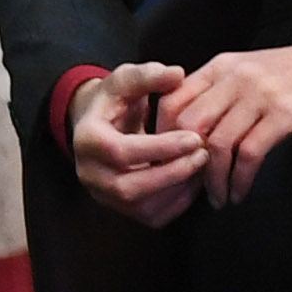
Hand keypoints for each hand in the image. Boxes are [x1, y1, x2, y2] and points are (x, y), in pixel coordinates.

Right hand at [69, 64, 209, 227]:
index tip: (194, 138)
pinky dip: (177, 203)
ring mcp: (103, 195)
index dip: (160, 148)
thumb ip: (149, 75)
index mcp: (87, 140)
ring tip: (202, 166)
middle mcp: (89, 174)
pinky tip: (194, 181)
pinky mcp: (121, 209)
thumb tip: (176, 75)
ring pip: (142, 208)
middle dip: (172, 173)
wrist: (99, 125)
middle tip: (203, 155)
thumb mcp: (126, 79)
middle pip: (130, 188)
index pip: (121, 153)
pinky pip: (152, 217)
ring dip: (177, 190)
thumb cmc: (115, 101)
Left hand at [156, 42, 291, 203]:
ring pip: (218, 144)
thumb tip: (184, 131)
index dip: (163, 137)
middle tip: (189, 187)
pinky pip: (249, 154)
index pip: (172, 101)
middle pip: (189, 126)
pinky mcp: (284, 115)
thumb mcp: (247, 70)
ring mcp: (260, 95)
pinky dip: (239, 180)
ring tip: (217, 199)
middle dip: (184, 162)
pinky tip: (239, 193)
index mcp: (220, 67)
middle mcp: (235, 78)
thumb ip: (216, 91)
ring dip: (212, 181)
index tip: (167, 163)